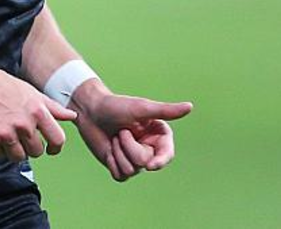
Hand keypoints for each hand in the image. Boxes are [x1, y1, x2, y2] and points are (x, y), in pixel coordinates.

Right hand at [0, 61, 77, 161]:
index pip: (57, 139)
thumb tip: (72, 116)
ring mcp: (5, 133)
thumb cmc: (0, 84)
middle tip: (19, 134)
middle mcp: (23, 123)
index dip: (55, 147)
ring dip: (13, 149)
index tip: (50, 149)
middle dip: (30, 146)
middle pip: (36, 151)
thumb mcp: (29, 91)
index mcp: (36, 110)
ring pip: (18, 157)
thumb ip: (51, 107)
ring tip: (4, 132)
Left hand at [72, 80, 192, 180]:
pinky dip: (112, 162)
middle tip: (121, 131)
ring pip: (132, 170)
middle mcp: (149, 148)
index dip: (160, 162)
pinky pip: (120, 175)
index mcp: (158, 135)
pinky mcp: (120, 166)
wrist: (90, 111)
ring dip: (119, 153)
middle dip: (129, 148)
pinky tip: (109, 149)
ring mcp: (134, 158)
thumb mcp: (142, 108)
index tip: (150, 166)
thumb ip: (166, 111)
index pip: (166, 154)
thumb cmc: (116, 105)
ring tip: (115, 136)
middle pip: (145, 163)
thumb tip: (190, 106)